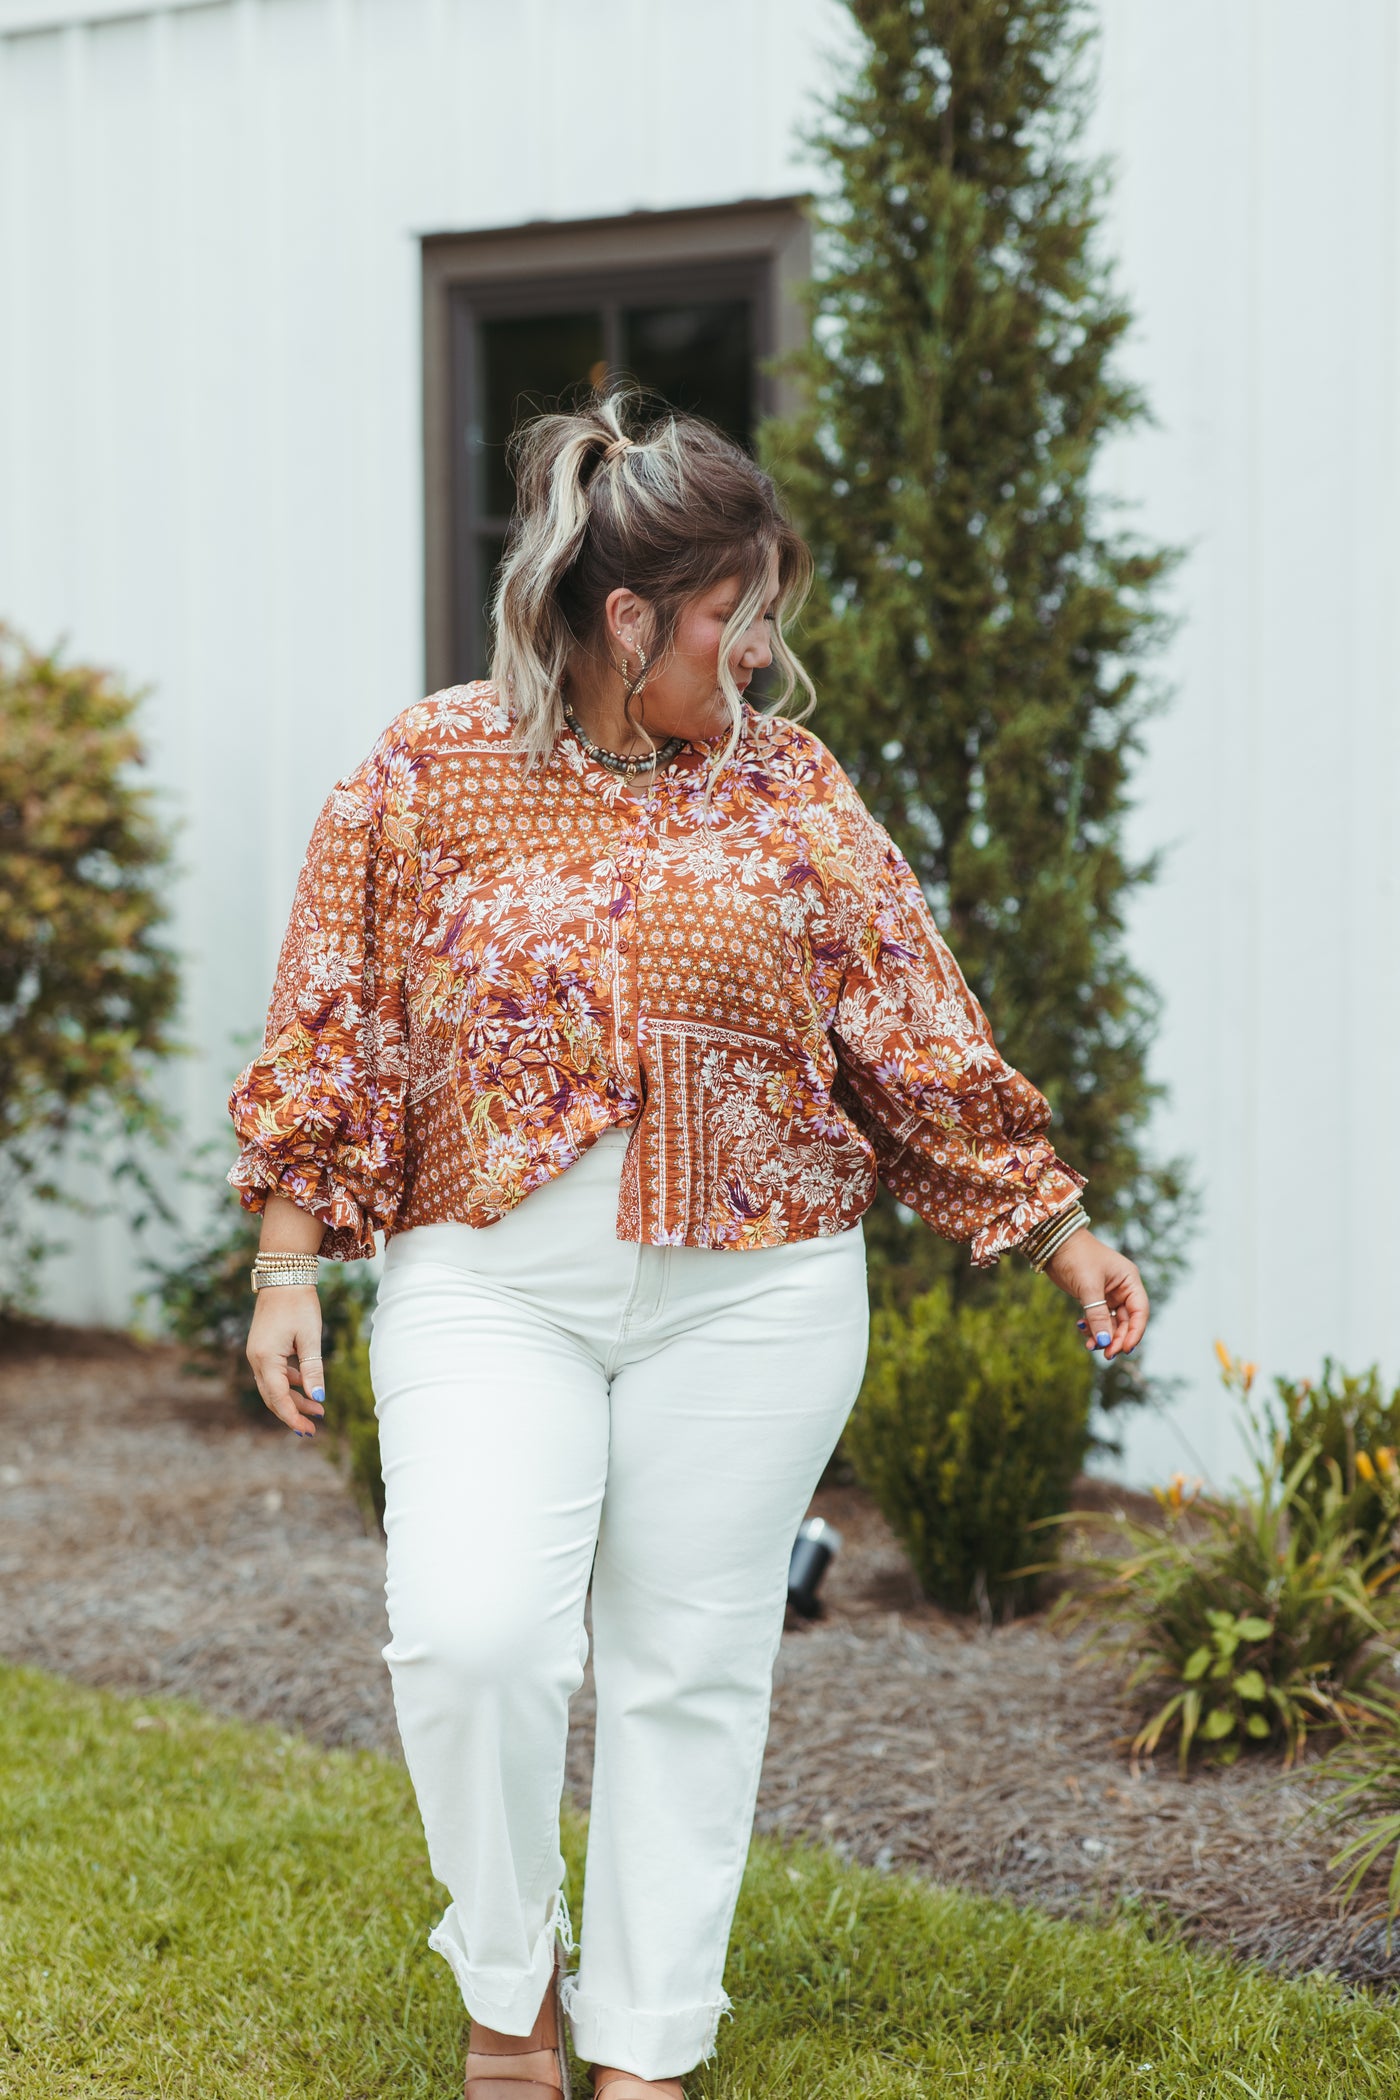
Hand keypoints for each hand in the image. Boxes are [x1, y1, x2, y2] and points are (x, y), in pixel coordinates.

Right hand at [246, 1285, 325, 1436]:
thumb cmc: (299, 1303)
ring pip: (273, 1386)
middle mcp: (256, 1359)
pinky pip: (274, 1374)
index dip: (292, 1417)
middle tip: (313, 1428)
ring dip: (293, 1399)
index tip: (307, 1431)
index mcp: (265, 1358)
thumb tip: (319, 1397)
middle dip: (293, 1413)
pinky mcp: (262, 1348)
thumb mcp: (310, 1337)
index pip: (278, 1398)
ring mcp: (257, 1353)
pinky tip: (306, 1387)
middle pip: (273, 1396)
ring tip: (318, 1408)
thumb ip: (313, 1369)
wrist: (283, 1275)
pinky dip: (289, 1383)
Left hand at [1042, 1229, 1147, 1361]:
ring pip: (1112, 1322)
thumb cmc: (1076, 1257)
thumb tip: (1105, 1342)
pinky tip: (1082, 1330)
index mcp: (1129, 1281)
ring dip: (1104, 1336)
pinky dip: (1093, 1328)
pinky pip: (1098, 1318)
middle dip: (1117, 1338)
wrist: (1054, 1243)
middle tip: (1106, 1354)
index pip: (1140, 1312)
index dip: (1135, 1332)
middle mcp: (1122, 1288)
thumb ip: (1098, 1315)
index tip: (1125, 1349)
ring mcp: (1108, 1294)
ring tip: (1092, 1347)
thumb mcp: (1088, 1287)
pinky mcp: (1094, 1297)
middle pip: (1127, 1321)